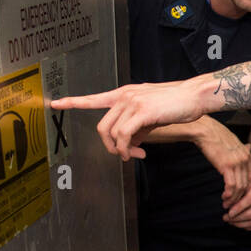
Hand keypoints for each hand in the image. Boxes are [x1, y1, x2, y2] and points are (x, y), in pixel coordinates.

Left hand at [50, 80, 200, 159]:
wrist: (195, 96)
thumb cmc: (176, 105)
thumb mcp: (151, 115)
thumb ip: (135, 126)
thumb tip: (127, 143)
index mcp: (124, 94)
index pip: (94, 98)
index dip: (73, 102)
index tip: (55, 103)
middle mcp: (125, 96)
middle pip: (102, 126)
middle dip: (109, 147)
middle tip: (124, 156)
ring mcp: (132, 102)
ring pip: (112, 133)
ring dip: (120, 151)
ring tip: (134, 156)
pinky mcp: (142, 111)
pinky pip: (124, 135)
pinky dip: (126, 149)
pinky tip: (136, 154)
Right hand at [196, 124, 250, 204]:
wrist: (206, 131)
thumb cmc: (217, 136)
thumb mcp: (234, 142)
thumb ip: (242, 149)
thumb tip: (249, 147)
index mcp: (248, 155)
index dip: (247, 190)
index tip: (240, 198)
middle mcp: (245, 159)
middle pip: (248, 185)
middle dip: (241, 198)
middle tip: (234, 206)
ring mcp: (237, 163)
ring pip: (240, 188)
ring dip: (234, 199)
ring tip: (227, 205)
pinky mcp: (227, 166)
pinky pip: (232, 185)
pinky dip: (229, 194)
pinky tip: (224, 197)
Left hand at [223, 154, 250, 229]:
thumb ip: (242, 171)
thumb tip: (230, 181)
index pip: (248, 201)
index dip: (236, 208)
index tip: (226, 209)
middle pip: (250, 213)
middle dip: (236, 218)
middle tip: (225, 217)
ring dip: (241, 224)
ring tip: (231, 221)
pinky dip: (249, 227)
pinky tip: (239, 223)